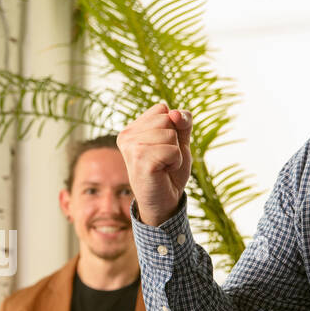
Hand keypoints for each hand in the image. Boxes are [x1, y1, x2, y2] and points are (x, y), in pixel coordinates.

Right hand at [116, 102, 192, 225]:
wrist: (164, 201)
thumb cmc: (170, 171)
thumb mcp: (180, 141)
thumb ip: (182, 122)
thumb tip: (175, 113)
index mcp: (132, 128)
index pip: (162, 109)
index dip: (172, 127)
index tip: (164, 147)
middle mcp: (127, 135)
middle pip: (167, 119)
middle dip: (174, 139)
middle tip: (164, 159)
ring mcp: (131, 147)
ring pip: (170, 134)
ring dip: (175, 152)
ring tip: (163, 165)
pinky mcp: (140, 160)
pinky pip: (172, 150)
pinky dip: (175, 161)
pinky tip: (163, 171)